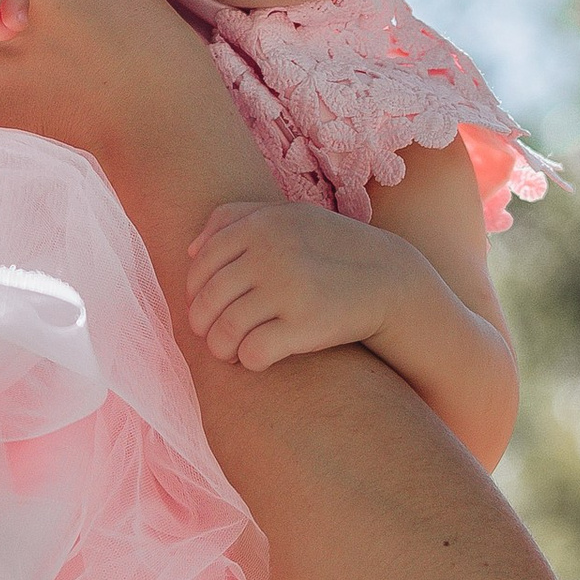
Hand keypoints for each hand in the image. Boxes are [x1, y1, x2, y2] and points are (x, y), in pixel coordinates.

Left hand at [184, 199, 412, 371]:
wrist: (389, 279)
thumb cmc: (330, 249)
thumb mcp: (290, 216)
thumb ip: (237, 218)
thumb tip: (190, 249)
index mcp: (260, 226)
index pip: (199, 266)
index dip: (195, 293)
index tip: (208, 308)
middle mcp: (270, 253)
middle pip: (206, 302)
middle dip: (203, 326)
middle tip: (215, 336)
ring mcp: (287, 289)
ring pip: (223, 332)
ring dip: (221, 349)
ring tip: (231, 352)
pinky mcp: (305, 325)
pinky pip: (252, 354)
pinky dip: (248, 362)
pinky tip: (258, 359)